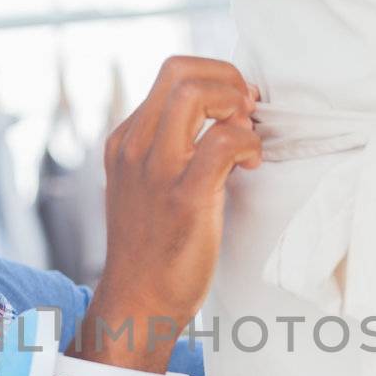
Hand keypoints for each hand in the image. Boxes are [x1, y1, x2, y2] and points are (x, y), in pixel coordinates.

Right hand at [94, 56, 261, 333]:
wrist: (137, 304)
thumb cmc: (153, 250)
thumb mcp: (145, 187)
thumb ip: (167, 150)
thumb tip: (221, 118)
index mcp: (125, 141)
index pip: (169, 74)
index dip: (213, 77)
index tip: (235, 105)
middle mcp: (134, 148)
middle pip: (179, 70)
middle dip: (226, 78)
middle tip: (247, 111)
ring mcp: (155, 171)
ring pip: (194, 94)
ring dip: (234, 105)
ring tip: (247, 136)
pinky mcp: (183, 197)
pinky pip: (223, 142)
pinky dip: (247, 142)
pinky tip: (250, 164)